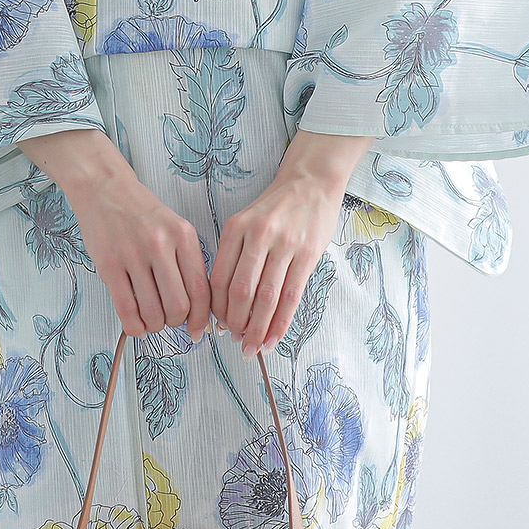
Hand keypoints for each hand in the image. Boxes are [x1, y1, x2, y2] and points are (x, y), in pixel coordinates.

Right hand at [16, 127, 213, 342]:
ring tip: (151, 320)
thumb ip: (187, 261)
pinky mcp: (108, 264)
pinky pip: (126, 308)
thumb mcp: (175, 227)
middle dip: (176, 323)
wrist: (105, 187)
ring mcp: (133, 254)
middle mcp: (161, 244)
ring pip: (152, 311)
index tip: (197, 330)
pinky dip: (134, 326)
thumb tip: (198, 308)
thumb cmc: (142, 211)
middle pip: (179, 306)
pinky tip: (136, 324)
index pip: (201, 289)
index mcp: (183, 236)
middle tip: (170, 320)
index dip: (202, 318)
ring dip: (154, 325)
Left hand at [210, 129, 374, 357]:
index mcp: (235, 228)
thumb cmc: (276, 206)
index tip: (218, 326)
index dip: (217, 308)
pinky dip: (281, 322)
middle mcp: (257, 235)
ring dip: (257, 328)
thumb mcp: (245, 221)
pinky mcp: (307, 253)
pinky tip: (274, 338)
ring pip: (266, 297)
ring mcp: (283, 244)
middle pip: (241, 291)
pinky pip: (292, 295)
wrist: (311, 181)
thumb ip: (235, 255)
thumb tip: (226, 302)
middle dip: (236, 323)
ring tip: (252, 348)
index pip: (220, 277)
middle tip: (236, 341)